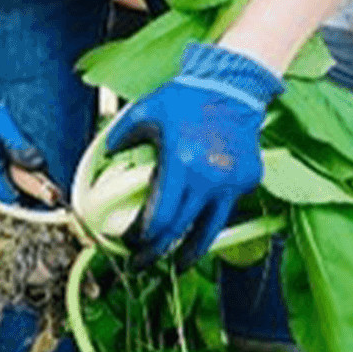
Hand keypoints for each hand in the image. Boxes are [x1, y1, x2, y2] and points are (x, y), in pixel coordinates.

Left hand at [106, 42, 282, 265]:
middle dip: (158, 251)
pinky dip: (211, 215)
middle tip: (142, 263)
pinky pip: (226, 207)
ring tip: (179, 264)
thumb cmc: (186, 97)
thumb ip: (120, 136)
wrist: (233, 87)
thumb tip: (104, 157)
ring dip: (192, 251)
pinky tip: (200, 220)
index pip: (158, 217)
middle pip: (180, 230)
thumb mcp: (146, 112)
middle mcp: (207, 178)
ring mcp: (232, 182)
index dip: (142, 238)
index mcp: (180, 163)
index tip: (129, 246)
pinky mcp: (248, 180)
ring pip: (209, 229)